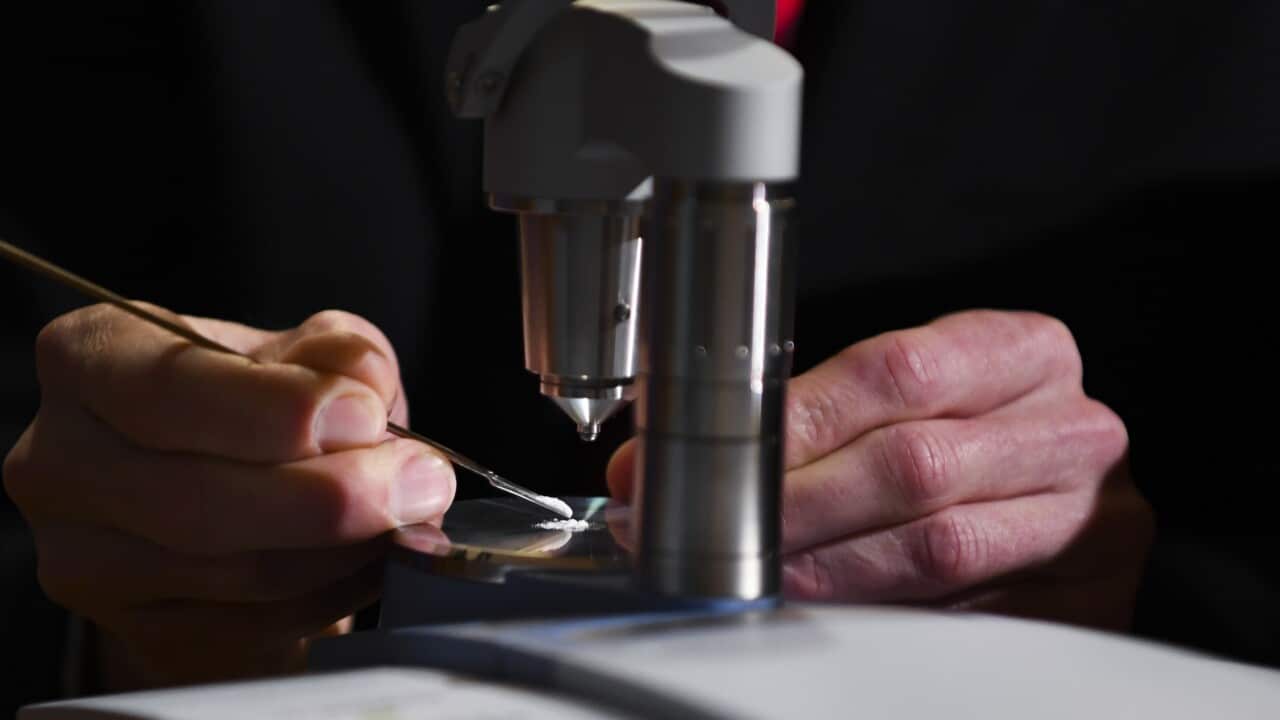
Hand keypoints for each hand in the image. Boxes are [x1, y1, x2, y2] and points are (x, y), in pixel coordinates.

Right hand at [3, 306, 454, 688]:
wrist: (233, 484)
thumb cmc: (260, 403)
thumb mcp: (302, 349)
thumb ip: (336, 354)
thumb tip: (362, 387)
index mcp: (92, 359)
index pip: (169, 389)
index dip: (278, 409)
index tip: (367, 414)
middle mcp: (64, 461)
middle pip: (199, 499)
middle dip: (333, 495)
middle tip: (422, 480)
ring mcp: (86, 557)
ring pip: (233, 571)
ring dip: (345, 548)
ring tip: (409, 513)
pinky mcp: (135, 627)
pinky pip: (251, 624)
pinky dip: (333, 592)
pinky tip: (372, 558)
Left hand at [609, 311, 1151, 629]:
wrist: (1064, 484)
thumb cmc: (973, 429)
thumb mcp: (914, 394)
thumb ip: (811, 415)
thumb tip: (659, 459)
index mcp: (1025, 352)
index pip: (898, 372)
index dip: (798, 419)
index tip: (719, 453)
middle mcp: (1070, 429)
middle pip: (915, 464)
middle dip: (795, 503)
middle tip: (713, 527)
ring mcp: (1087, 518)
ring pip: (939, 546)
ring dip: (826, 566)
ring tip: (755, 571)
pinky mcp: (1083, 598)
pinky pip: (967, 614)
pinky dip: (880, 613)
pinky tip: (821, 607)